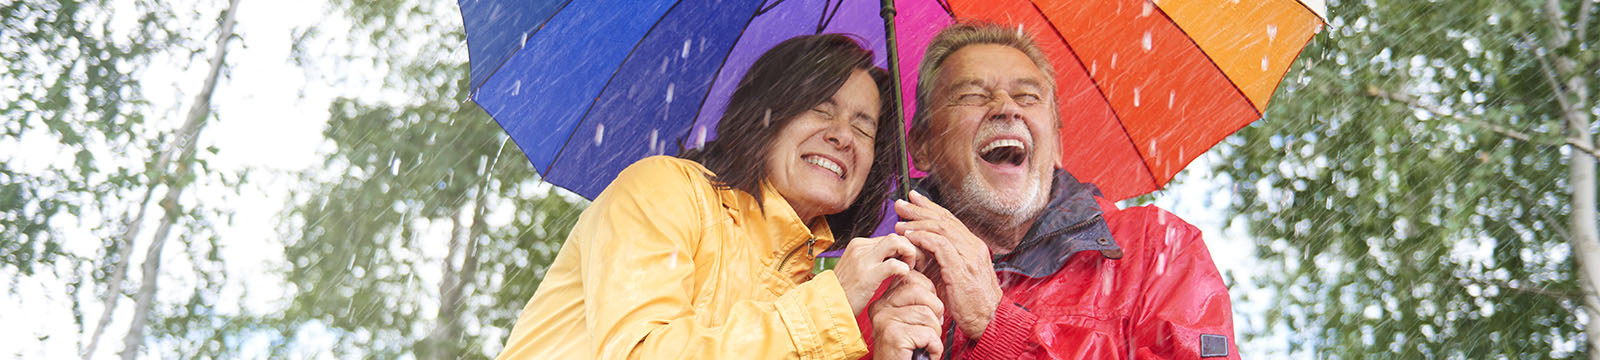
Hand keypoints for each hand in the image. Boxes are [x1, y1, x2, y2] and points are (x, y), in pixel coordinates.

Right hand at [834, 234, 920, 315]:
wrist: (829, 306)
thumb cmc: (846, 292)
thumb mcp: (858, 269)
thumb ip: (875, 259)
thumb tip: (897, 256)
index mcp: (858, 244)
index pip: (890, 237)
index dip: (904, 248)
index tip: (908, 261)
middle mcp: (860, 247)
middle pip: (895, 236)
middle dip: (910, 249)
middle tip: (914, 265)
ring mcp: (863, 259)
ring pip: (897, 243)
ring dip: (909, 254)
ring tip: (909, 269)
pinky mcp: (867, 275)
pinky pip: (894, 264)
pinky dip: (904, 269)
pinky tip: (902, 277)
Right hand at [870, 270, 943, 359]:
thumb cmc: (907, 352)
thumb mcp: (911, 321)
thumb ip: (917, 301)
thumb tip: (934, 283)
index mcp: (884, 300)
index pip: (912, 278)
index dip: (930, 293)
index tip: (930, 312)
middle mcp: (880, 307)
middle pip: (920, 289)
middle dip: (935, 311)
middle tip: (929, 330)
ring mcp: (884, 320)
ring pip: (927, 313)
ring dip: (935, 334)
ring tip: (925, 344)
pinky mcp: (893, 335)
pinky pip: (928, 334)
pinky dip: (934, 348)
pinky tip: (925, 353)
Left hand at [895, 191, 1001, 338]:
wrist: (988, 322)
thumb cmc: (970, 304)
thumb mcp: (953, 277)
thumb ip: (939, 262)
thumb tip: (916, 251)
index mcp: (972, 247)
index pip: (950, 220)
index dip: (931, 208)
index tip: (914, 200)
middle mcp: (973, 247)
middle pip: (944, 220)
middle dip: (920, 209)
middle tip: (901, 203)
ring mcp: (969, 256)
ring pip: (942, 228)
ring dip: (918, 223)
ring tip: (900, 221)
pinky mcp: (962, 268)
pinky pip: (940, 245)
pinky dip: (923, 238)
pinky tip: (910, 236)